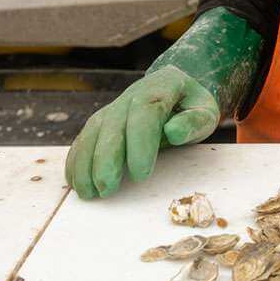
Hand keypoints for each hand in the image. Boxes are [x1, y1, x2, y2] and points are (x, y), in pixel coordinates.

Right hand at [64, 67, 219, 199]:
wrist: (173, 87)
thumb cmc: (191, 106)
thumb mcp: (204, 111)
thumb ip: (193, 122)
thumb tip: (174, 132)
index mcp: (158, 90)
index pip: (145, 115)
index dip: (140, 144)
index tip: (141, 174)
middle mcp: (130, 98)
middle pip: (112, 127)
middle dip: (106, 160)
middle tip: (107, 189)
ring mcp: (112, 109)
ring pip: (92, 133)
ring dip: (85, 164)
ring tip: (88, 193)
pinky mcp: (101, 122)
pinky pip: (83, 139)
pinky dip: (76, 161)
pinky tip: (75, 183)